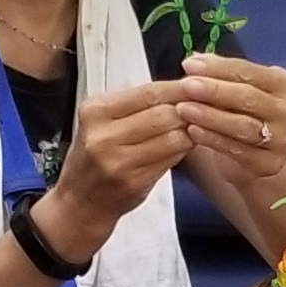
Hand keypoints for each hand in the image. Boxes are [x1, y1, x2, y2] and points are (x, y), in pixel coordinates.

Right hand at [40, 83, 198, 243]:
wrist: (80, 201)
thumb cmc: (95, 156)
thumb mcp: (102, 122)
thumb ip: (137, 104)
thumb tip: (182, 88)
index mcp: (96, 111)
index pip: (148, 92)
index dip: (179, 88)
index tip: (199, 85)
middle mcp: (103, 136)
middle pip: (163, 115)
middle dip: (189, 110)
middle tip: (205, 108)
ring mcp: (118, 162)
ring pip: (172, 138)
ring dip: (191, 131)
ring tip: (197, 126)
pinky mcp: (134, 182)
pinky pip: (171, 159)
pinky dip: (184, 149)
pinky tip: (186, 145)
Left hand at [173, 52, 285, 178]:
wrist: (255, 154)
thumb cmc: (244, 113)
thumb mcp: (238, 88)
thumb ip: (220, 73)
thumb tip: (194, 60)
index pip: (250, 71)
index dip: (218, 67)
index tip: (189, 65)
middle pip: (249, 97)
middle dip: (214, 90)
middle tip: (186, 86)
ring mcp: (283, 141)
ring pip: (243, 125)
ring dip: (210, 116)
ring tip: (184, 109)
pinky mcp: (270, 164)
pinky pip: (237, 150)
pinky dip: (212, 139)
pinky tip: (193, 131)